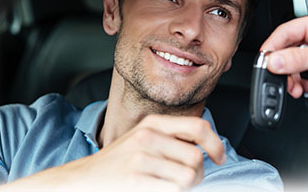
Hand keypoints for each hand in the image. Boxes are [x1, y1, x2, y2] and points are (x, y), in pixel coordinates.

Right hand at [0, 115, 224, 191]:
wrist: (87, 176)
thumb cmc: (123, 159)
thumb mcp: (147, 137)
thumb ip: (174, 137)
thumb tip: (209, 147)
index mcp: (154, 123)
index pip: (198, 126)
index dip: (216, 143)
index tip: (220, 157)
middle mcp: (148, 136)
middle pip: (196, 157)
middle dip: (199, 173)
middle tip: (189, 178)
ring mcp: (141, 158)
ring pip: (189, 176)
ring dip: (189, 185)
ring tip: (174, 184)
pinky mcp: (135, 179)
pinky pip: (174, 189)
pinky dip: (174, 191)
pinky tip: (161, 188)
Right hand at [261, 12, 307, 101]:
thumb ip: (299, 59)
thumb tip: (275, 61)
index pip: (285, 32)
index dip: (272, 46)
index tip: (264, 61)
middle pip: (286, 50)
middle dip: (280, 65)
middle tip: (276, 77)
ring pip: (292, 65)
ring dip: (289, 78)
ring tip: (293, 86)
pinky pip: (301, 77)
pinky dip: (298, 84)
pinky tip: (302, 89)